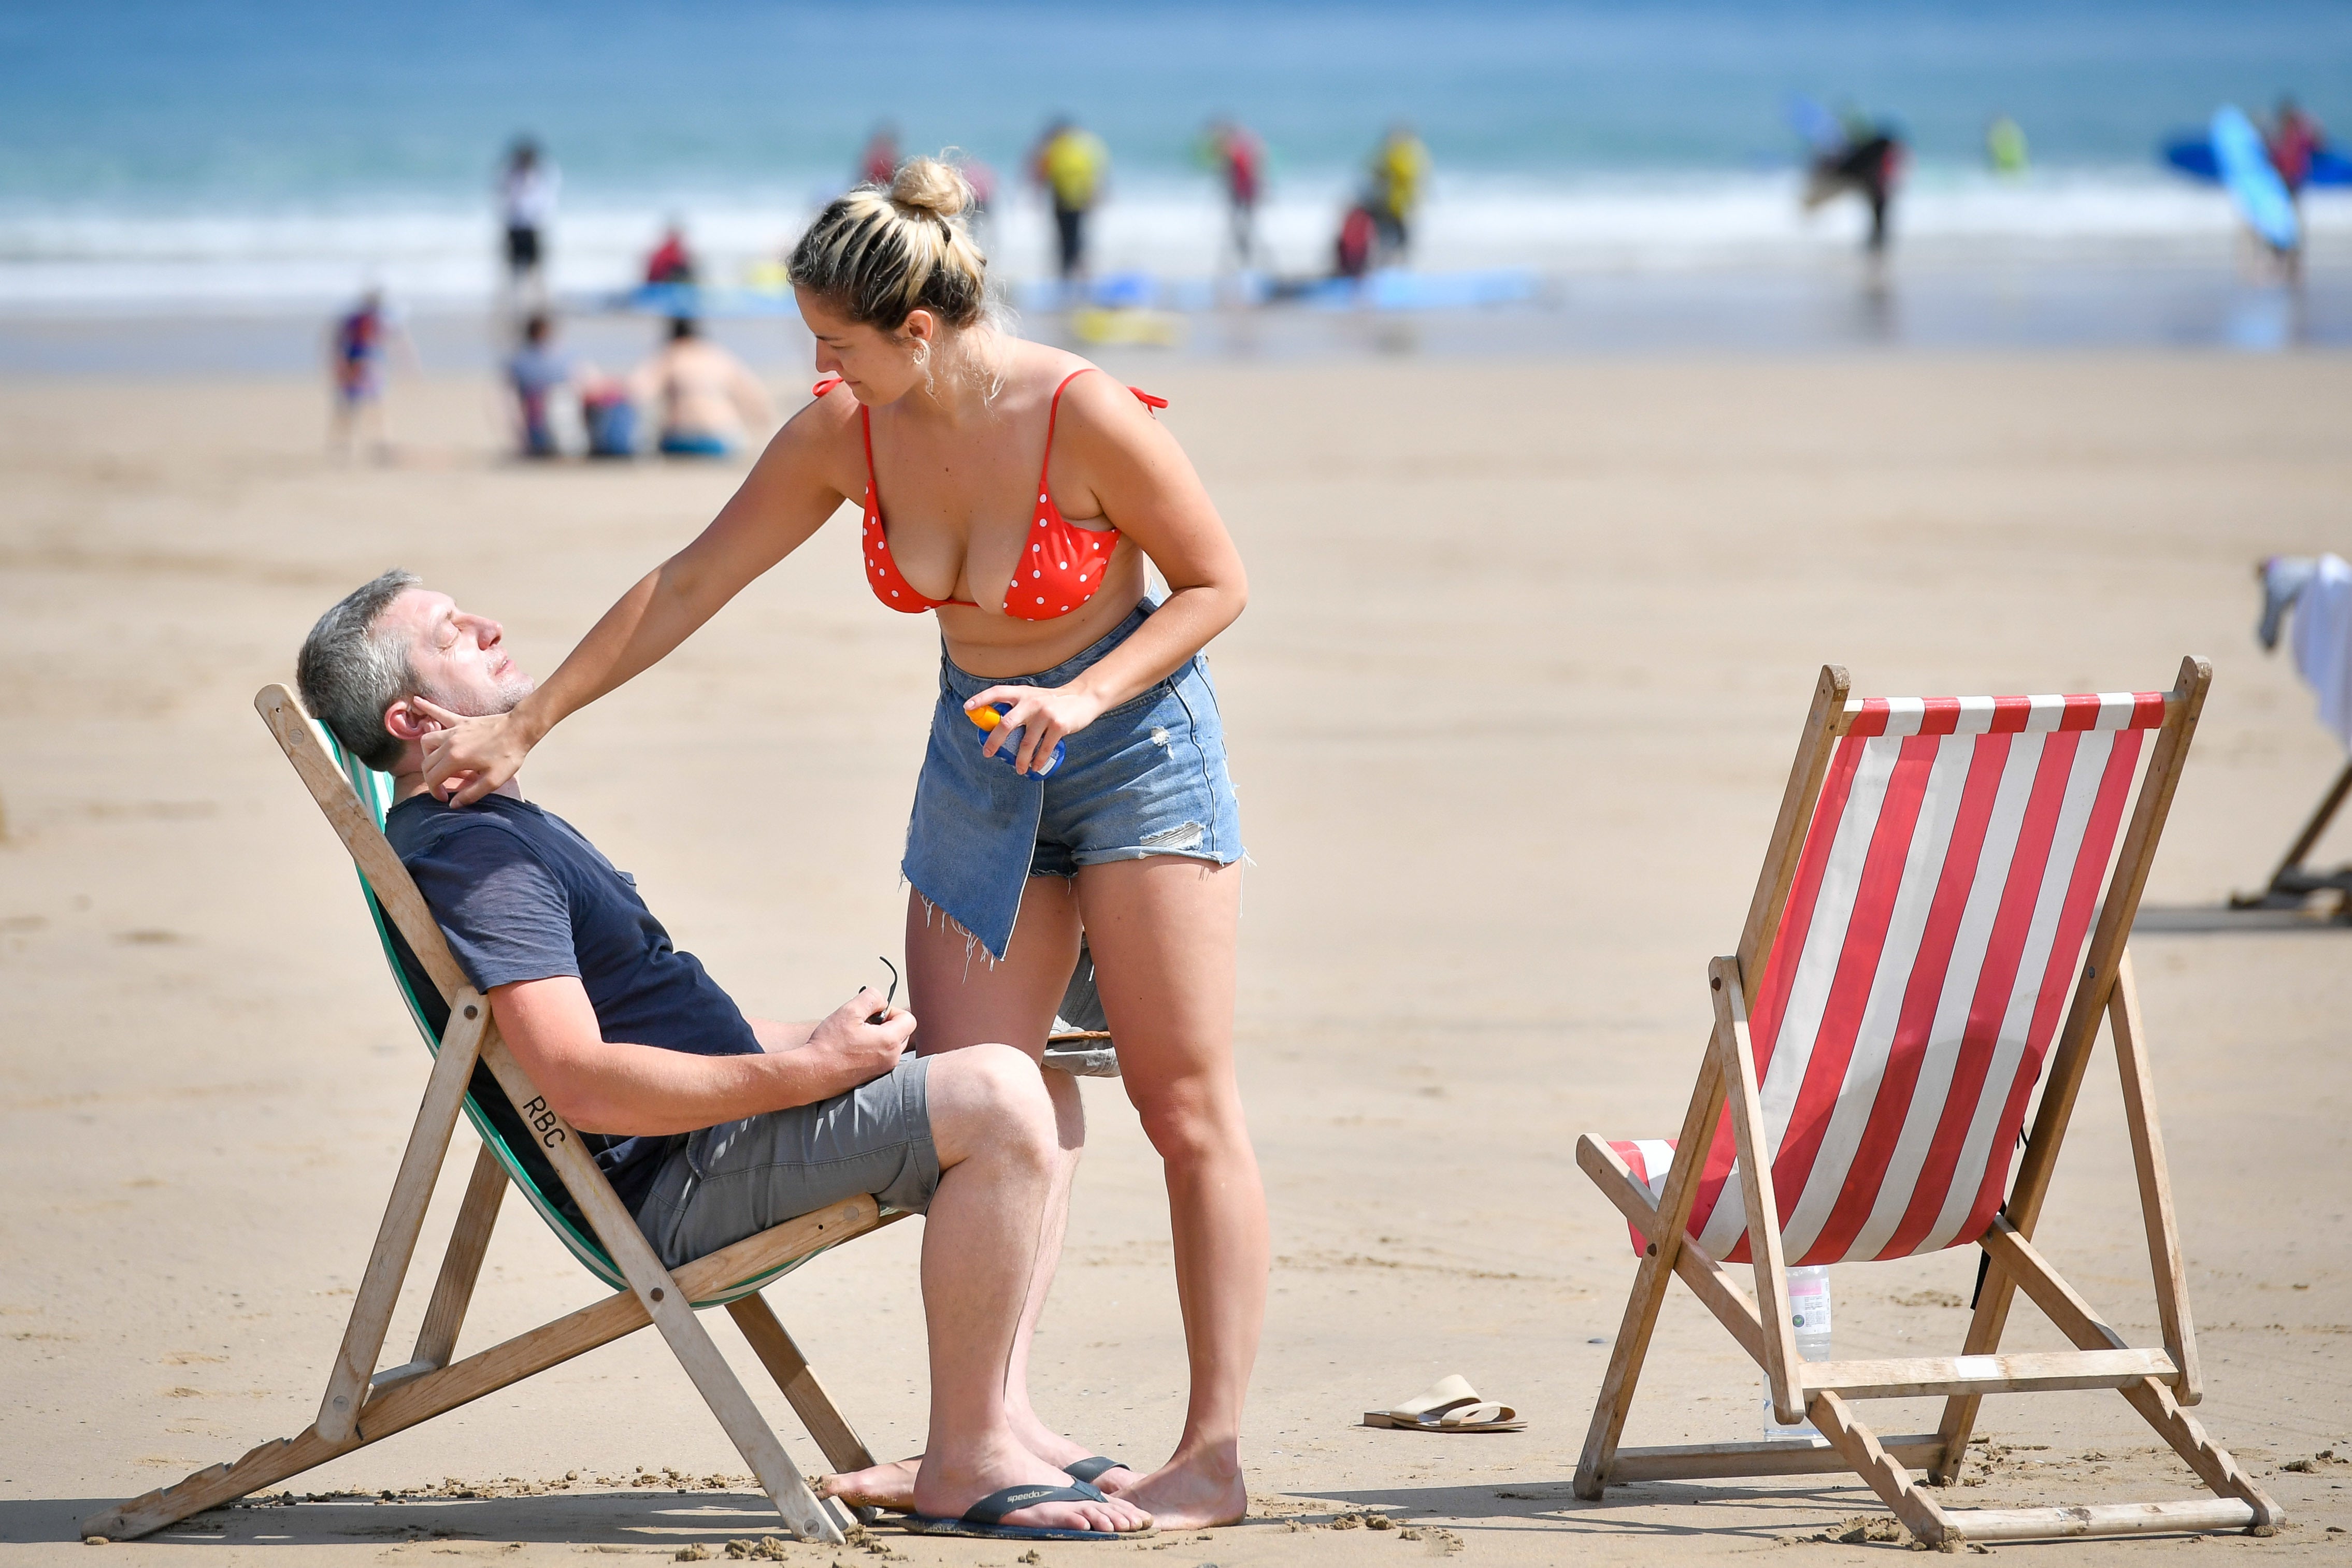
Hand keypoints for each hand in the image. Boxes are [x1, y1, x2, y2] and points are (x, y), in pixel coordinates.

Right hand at [417, 700, 535, 805]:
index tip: (445, 798)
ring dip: (427, 753)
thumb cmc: (508, 755)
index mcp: (455, 759)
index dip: (435, 791)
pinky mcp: (461, 721)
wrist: (519, 729)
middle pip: (427, 762)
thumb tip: (453, 804)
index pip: (432, 778)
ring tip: (436, 763)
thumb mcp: (493, 781)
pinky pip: (439, 713)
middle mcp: (449, 742)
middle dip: (431, 777)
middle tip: (444, 786)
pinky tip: (416, 701)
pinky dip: (427, 709)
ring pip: (427, 741)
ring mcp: (454, 730)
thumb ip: (471, 794)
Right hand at [802, 990, 916, 1092]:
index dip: (892, 1011)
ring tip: (856, 1037)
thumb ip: (871, 998)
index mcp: (889, 1042)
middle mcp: (891, 1058)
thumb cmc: (828, 1046)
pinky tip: (852, 1049)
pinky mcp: (873, 1076)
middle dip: (886, 1023)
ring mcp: (883, 1069)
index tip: (874, 1014)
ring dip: (879, 1036)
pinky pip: (881, 1057)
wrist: (812, 1073)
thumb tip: (882, 1001)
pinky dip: (872, 1049)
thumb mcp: (849, 1011)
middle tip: (863, 1024)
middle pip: (902, 1032)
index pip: (909, 1019)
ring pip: (892, 1044)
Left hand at [964, 683, 1107, 774]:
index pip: (997, 693)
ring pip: (1026, 742)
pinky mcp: (1059, 726)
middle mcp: (1031, 702)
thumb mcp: (1034, 697)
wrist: (1083, 698)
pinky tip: (1035, 767)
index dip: (981, 700)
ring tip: (1018, 770)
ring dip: (1020, 760)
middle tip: (988, 753)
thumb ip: (1018, 706)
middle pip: (1006, 724)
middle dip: (994, 742)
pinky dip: (1038, 761)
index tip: (967, 709)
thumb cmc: (1053, 701)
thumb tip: (996, 726)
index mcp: (1022, 694)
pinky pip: (1044, 748)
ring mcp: (1045, 714)